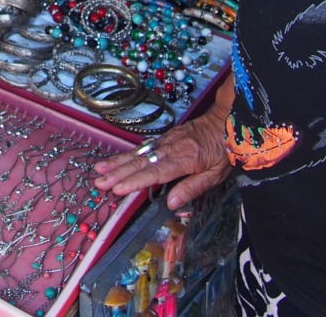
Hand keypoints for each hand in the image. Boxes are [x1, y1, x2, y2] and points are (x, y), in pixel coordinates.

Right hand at [93, 105, 232, 210]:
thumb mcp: (215, 174)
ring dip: (118, 162)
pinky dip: (128, 154)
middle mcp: (170, 148)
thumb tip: (171, 203)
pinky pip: (143, 147)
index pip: (155, 173)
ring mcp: (166, 141)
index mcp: (184, 160)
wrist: (226, 121)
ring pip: (138, 153)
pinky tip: (117, 160)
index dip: (135, 182)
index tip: (118, 189)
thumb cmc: (223, 150)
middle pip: (141, 163)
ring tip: (99, 169)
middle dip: (118, 173)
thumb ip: (192, 188)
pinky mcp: (165, 137)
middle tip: (99, 182)